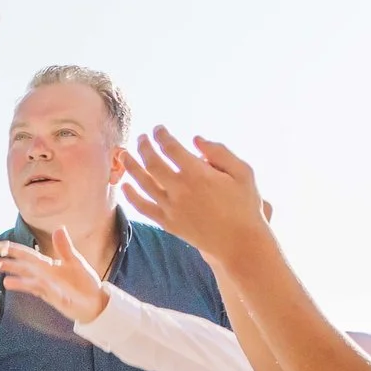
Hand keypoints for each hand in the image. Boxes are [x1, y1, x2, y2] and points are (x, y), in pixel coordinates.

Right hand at [0, 231, 106, 324]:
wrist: (94, 302)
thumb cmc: (84, 282)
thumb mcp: (75, 262)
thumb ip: (65, 248)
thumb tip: (58, 228)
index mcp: (47, 265)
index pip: (27, 255)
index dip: (13, 250)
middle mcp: (43, 275)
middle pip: (23, 268)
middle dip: (7, 264)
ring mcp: (46, 287)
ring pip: (29, 282)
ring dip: (19, 282)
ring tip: (6, 282)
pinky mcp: (53, 298)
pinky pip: (45, 291)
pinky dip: (42, 289)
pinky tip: (37, 287)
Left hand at [119, 131, 277, 263]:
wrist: (240, 242)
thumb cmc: (245, 204)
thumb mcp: (243, 172)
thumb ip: (220, 152)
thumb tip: (196, 139)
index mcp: (199, 174)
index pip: (171, 148)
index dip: (161, 135)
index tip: (158, 129)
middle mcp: (180, 189)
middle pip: (152, 162)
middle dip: (144, 146)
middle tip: (142, 138)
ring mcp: (171, 207)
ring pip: (143, 183)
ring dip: (131, 166)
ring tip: (125, 154)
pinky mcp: (167, 223)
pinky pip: (142, 207)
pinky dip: (131, 196)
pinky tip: (125, 186)